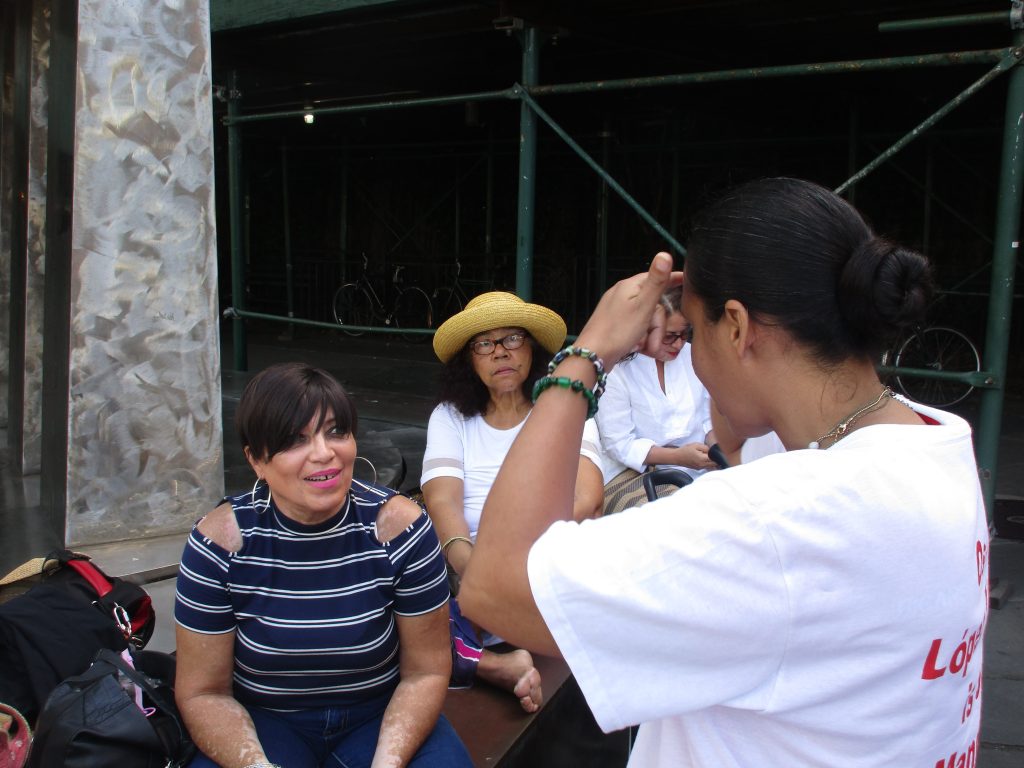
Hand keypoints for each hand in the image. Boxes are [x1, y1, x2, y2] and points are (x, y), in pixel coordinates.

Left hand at [575, 253, 681, 369]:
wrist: (593, 355)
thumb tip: (664, 254)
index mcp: (630, 286)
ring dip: (650, 334)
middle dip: (657, 325)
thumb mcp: (643, 305)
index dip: (672, 280)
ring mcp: (618, 310)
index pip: (656, 277)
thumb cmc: (617, 331)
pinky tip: (638, 347)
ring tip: (647, 348)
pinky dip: (641, 338)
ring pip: (646, 318)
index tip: (685, 280)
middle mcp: (623, 295)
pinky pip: (636, 328)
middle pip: (653, 304)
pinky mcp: (616, 324)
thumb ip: (656, 281)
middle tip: (655, 342)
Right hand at [673, 443, 719, 470]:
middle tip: (714, 454)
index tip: (717, 452)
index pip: (715, 459)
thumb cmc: (685, 450)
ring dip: (712, 462)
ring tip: (709, 456)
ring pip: (711, 467)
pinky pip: (706, 467)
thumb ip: (706, 448)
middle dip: (716, 459)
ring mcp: (700, 468)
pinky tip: (705, 459)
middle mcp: (702, 465)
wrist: (677, 457)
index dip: (717, 455)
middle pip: (715, 464)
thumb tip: (712, 450)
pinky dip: (708, 464)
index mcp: (702, 459)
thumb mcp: (696, 445)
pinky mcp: (698, 469)